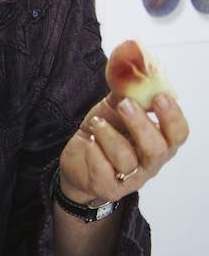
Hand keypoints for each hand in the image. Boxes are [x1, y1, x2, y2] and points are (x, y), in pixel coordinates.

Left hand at [58, 91, 188, 205]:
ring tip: (96, 122)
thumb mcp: (115, 109)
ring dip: (110, 135)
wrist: (77, 159)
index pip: (178, 134)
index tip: (159, 97)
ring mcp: (129, 178)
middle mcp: (149, 163)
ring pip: (126, 158)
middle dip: (141, 124)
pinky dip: (95, 152)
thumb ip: (127, 93)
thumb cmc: (104, 132)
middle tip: (124, 104)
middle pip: (156, 149)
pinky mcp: (107, 187)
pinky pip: (103, 170)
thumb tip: (135, 68)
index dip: (172, 117)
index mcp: (159, 142)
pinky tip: (89, 142)